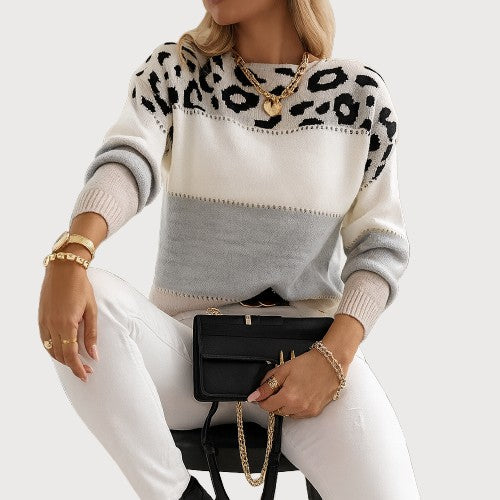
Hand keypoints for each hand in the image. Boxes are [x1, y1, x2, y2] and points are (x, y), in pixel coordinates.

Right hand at [38, 260, 98, 381]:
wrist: (64, 270)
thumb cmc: (81, 287)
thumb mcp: (91, 310)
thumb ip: (91, 334)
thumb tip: (93, 354)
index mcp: (66, 325)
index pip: (71, 355)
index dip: (78, 368)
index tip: (86, 375)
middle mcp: (52, 326)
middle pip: (60, 355)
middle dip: (72, 365)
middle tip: (86, 370)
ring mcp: (44, 322)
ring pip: (50, 350)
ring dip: (62, 359)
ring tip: (76, 362)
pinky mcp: (41, 318)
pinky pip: (45, 340)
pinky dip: (53, 349)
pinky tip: (63, 349)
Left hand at [247, 347, 352, 418]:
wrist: (330, 363)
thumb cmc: (308, 364)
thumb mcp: (283, 370)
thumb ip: (267, 385)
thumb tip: (253, 397)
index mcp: (288, 396)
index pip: (266, 406)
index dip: (262, 399)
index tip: (263, 393)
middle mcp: (298, 407)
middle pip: (276, 411)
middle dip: (273, 401)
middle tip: (278, 388)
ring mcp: (307, 411)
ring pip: (287, 414)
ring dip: (284, 405)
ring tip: (290, 390)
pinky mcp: (315, 412)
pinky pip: (298, 415)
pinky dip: (295, 408)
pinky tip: (299, 395)